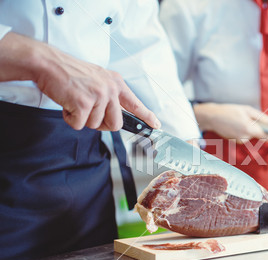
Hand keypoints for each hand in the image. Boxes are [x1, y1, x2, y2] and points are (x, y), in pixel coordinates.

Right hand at [0, 32, 160, 130]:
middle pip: (116, 124)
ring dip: (82, 118)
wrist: (48, 63)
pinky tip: (66, 103)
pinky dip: (70, 119)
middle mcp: (110, 89)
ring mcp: (98, 96)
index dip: (147, 116)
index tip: (156, 125)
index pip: (135, 103)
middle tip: (88, 112)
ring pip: (95, 125)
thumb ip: (109, 95)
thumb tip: (115, 115)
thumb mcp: (97, 79)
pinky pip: (79, 125)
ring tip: (74, 100)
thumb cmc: (70, 73)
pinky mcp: (83, 103)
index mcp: (116, 83)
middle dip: (102, 124)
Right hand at [193, 103, 267, 142]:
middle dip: (258, 129)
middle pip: (258, 136)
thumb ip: (261, 116)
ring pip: (250, 136)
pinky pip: (244, 137)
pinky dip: (243, 132)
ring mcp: (238, 140)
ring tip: (241, 120)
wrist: (212, 117)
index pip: (264, 135)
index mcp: (248, 128)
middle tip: (252, 119)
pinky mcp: (234, 141)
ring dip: (250, 130)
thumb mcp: (246, 109)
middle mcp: (244, 137)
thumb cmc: (229, 111)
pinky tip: (236, 125)